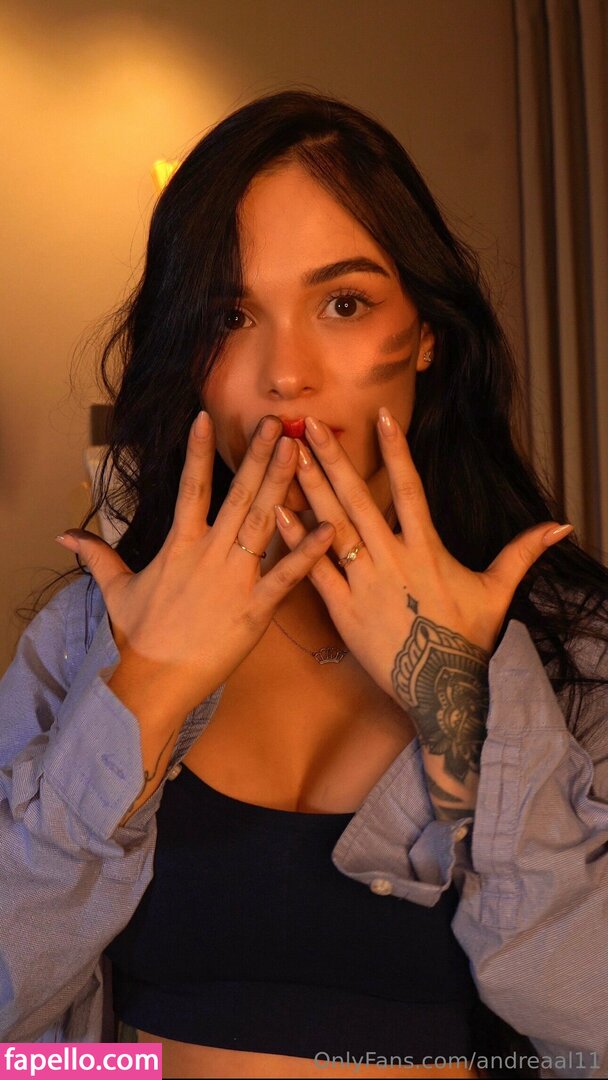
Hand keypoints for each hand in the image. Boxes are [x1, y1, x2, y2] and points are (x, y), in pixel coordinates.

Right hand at [55, 412, 334, 717]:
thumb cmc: (137, 636)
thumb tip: (65, 535)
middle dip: (256, 457)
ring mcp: (234, 579)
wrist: (153, 681)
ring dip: (281, 485)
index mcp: (179, 546)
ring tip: (296, 452)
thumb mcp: (115, 589)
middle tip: (274, 424)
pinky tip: (329, 527)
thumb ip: (96, 555)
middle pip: (237, 496)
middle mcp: (209, 554)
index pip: (190, 488)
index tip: (207, 417)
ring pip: (263, 523)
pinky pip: (286, 576)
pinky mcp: (255, 608)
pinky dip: (308, 552)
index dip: (198, 452)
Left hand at [275, 408, 572, 731]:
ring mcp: (365, 583)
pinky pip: (315, 570)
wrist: (440, 689)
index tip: (381, 417)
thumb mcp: (497, 592)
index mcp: (426, 549)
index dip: (396, 451)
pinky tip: (278, 513)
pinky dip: (297, 542)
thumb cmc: (467, 639)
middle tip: (310, 426)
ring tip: (289, 458)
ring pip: (332, 528)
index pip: (410, 488)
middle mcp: (392, 559)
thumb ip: (521, 554)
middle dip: (334, 460)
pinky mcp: (343, 610)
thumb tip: (560, 526)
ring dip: (310, 491)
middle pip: (359, 500)